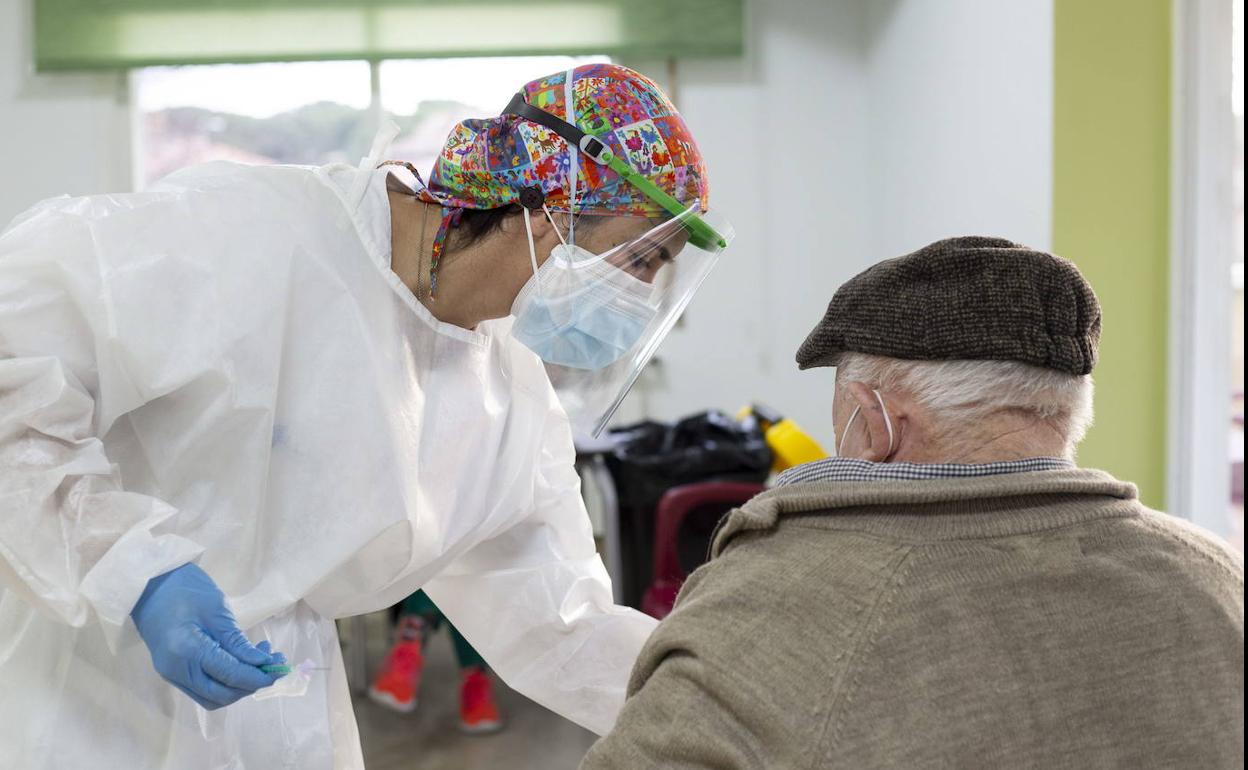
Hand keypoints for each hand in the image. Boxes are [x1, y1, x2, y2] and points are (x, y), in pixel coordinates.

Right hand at [130, 563, 284, 709]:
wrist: (150, 583)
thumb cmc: (185, 588)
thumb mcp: (217, 610)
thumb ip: (237, 642)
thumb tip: (263, 664)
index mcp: (186, 651)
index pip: (230, 675)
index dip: (259, 676)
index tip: (282, 668)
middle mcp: (176, 670)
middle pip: (221, 695)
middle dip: (251, 684)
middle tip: (274, 663)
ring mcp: (172, 674)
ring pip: (212, 696)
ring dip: (240, 685)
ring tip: (260, 660)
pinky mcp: (174, 671)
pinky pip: (204, 688)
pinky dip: (226, 681)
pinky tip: (241, 662)